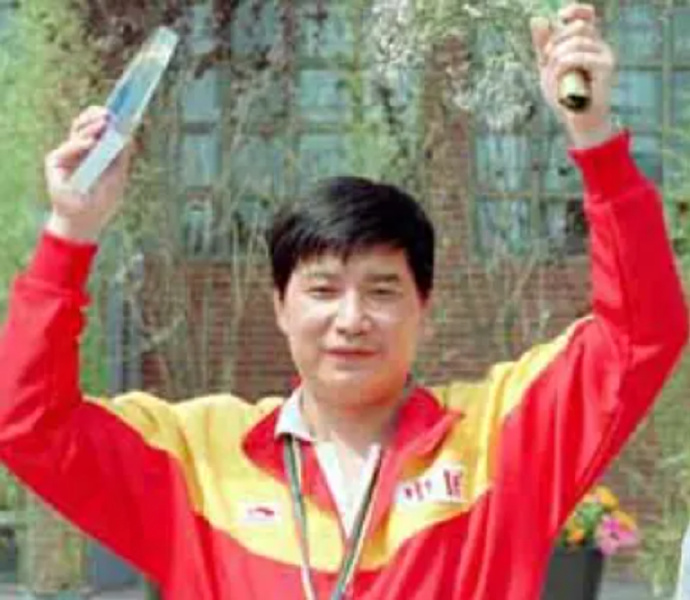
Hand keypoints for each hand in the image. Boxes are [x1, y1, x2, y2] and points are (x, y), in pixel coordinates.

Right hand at [45, 106, 132, 241]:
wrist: (86, 221)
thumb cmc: (102, 200)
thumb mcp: (118, 176)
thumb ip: (121, 156)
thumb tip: (127, 134)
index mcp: (95, 150)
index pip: (97, 127)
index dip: (104, 118)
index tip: (117, 112)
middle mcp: (79, 149)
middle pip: (85, 125)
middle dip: (96, 118)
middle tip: (109, 114)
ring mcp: (67, 154)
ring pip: (76, 133)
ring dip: (90, 127)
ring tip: (103, 124)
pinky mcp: (55, 162)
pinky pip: (67, 149)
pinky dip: (79, 145)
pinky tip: (90, 143)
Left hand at [531, 4, 616, 147]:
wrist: (578, 121)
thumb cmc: (564, 95)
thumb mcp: (547, 68)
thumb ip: (543, 45)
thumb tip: (537, 18)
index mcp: (587, 42)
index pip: (587, 15)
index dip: (575, 10)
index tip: (561, 17)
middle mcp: (599, 45)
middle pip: (578, 26)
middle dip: (556, 41)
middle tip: (547, 61)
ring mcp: (605, 55)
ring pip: (577, 41)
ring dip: (557, 58)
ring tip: (554, 76)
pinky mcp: (606, 67)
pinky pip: (579, 57)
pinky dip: (562, 67)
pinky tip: (559, 80)